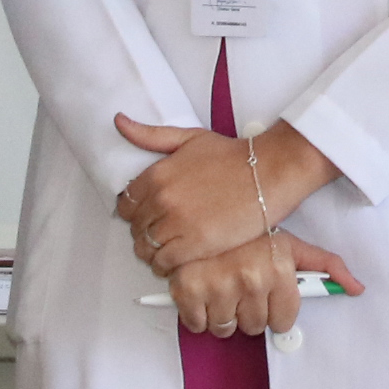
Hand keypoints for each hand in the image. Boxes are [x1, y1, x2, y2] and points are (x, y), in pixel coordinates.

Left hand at [114, 113, 337, 275]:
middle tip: (162, 235)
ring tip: (168, 250)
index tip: (148, 217)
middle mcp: (162, 200)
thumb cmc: (233, 157)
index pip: (126, 205)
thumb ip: (150, 136)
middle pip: (135, 229)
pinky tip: (178, 261)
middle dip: (145, 233)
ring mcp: (178, 224)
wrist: (269, 172)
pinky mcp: (196, 245)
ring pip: (146, 249)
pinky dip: (167, 266)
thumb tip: (120, 121)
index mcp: (156, 175)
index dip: (135, 214)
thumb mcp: (188, 138)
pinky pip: (165, 264)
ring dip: (153, 253)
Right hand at [164, 231, 361, 338]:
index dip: (274, 309)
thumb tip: (357, 288)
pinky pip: (197, 323)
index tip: (266, 295)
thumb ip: (326, 266)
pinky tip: (202, 292)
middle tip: (242, 287)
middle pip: (253, 326)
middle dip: (248, 311)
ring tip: (222, 288)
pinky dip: (197, 314)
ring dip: (223, 314)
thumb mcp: (292, 244)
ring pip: (226, 328)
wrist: (208, 204)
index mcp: (278, 270)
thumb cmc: (252, 228)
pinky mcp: (186, 289)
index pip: (282, 321)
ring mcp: (217, 285)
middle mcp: (250, 279)